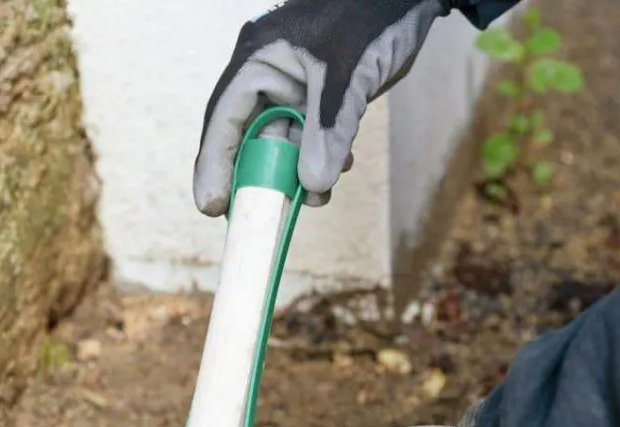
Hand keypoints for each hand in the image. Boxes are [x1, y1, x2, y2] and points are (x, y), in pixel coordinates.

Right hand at [193, 0, 450, 215]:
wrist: (407, 0)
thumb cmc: (372, 20)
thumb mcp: (347, 77)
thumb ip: (328, 130)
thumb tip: (312, 186)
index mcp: (258, 57)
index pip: (224, 116)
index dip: (214, 162)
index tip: (212, 205)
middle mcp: (266, 72)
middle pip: (247, 134)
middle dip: (259, 174)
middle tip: (261, 213)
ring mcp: (291, 85)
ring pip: (281, 141)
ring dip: (296, 171)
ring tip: (317, 195)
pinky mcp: (316, 95)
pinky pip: (307, 135)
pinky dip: (319, 156)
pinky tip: (340, 167)